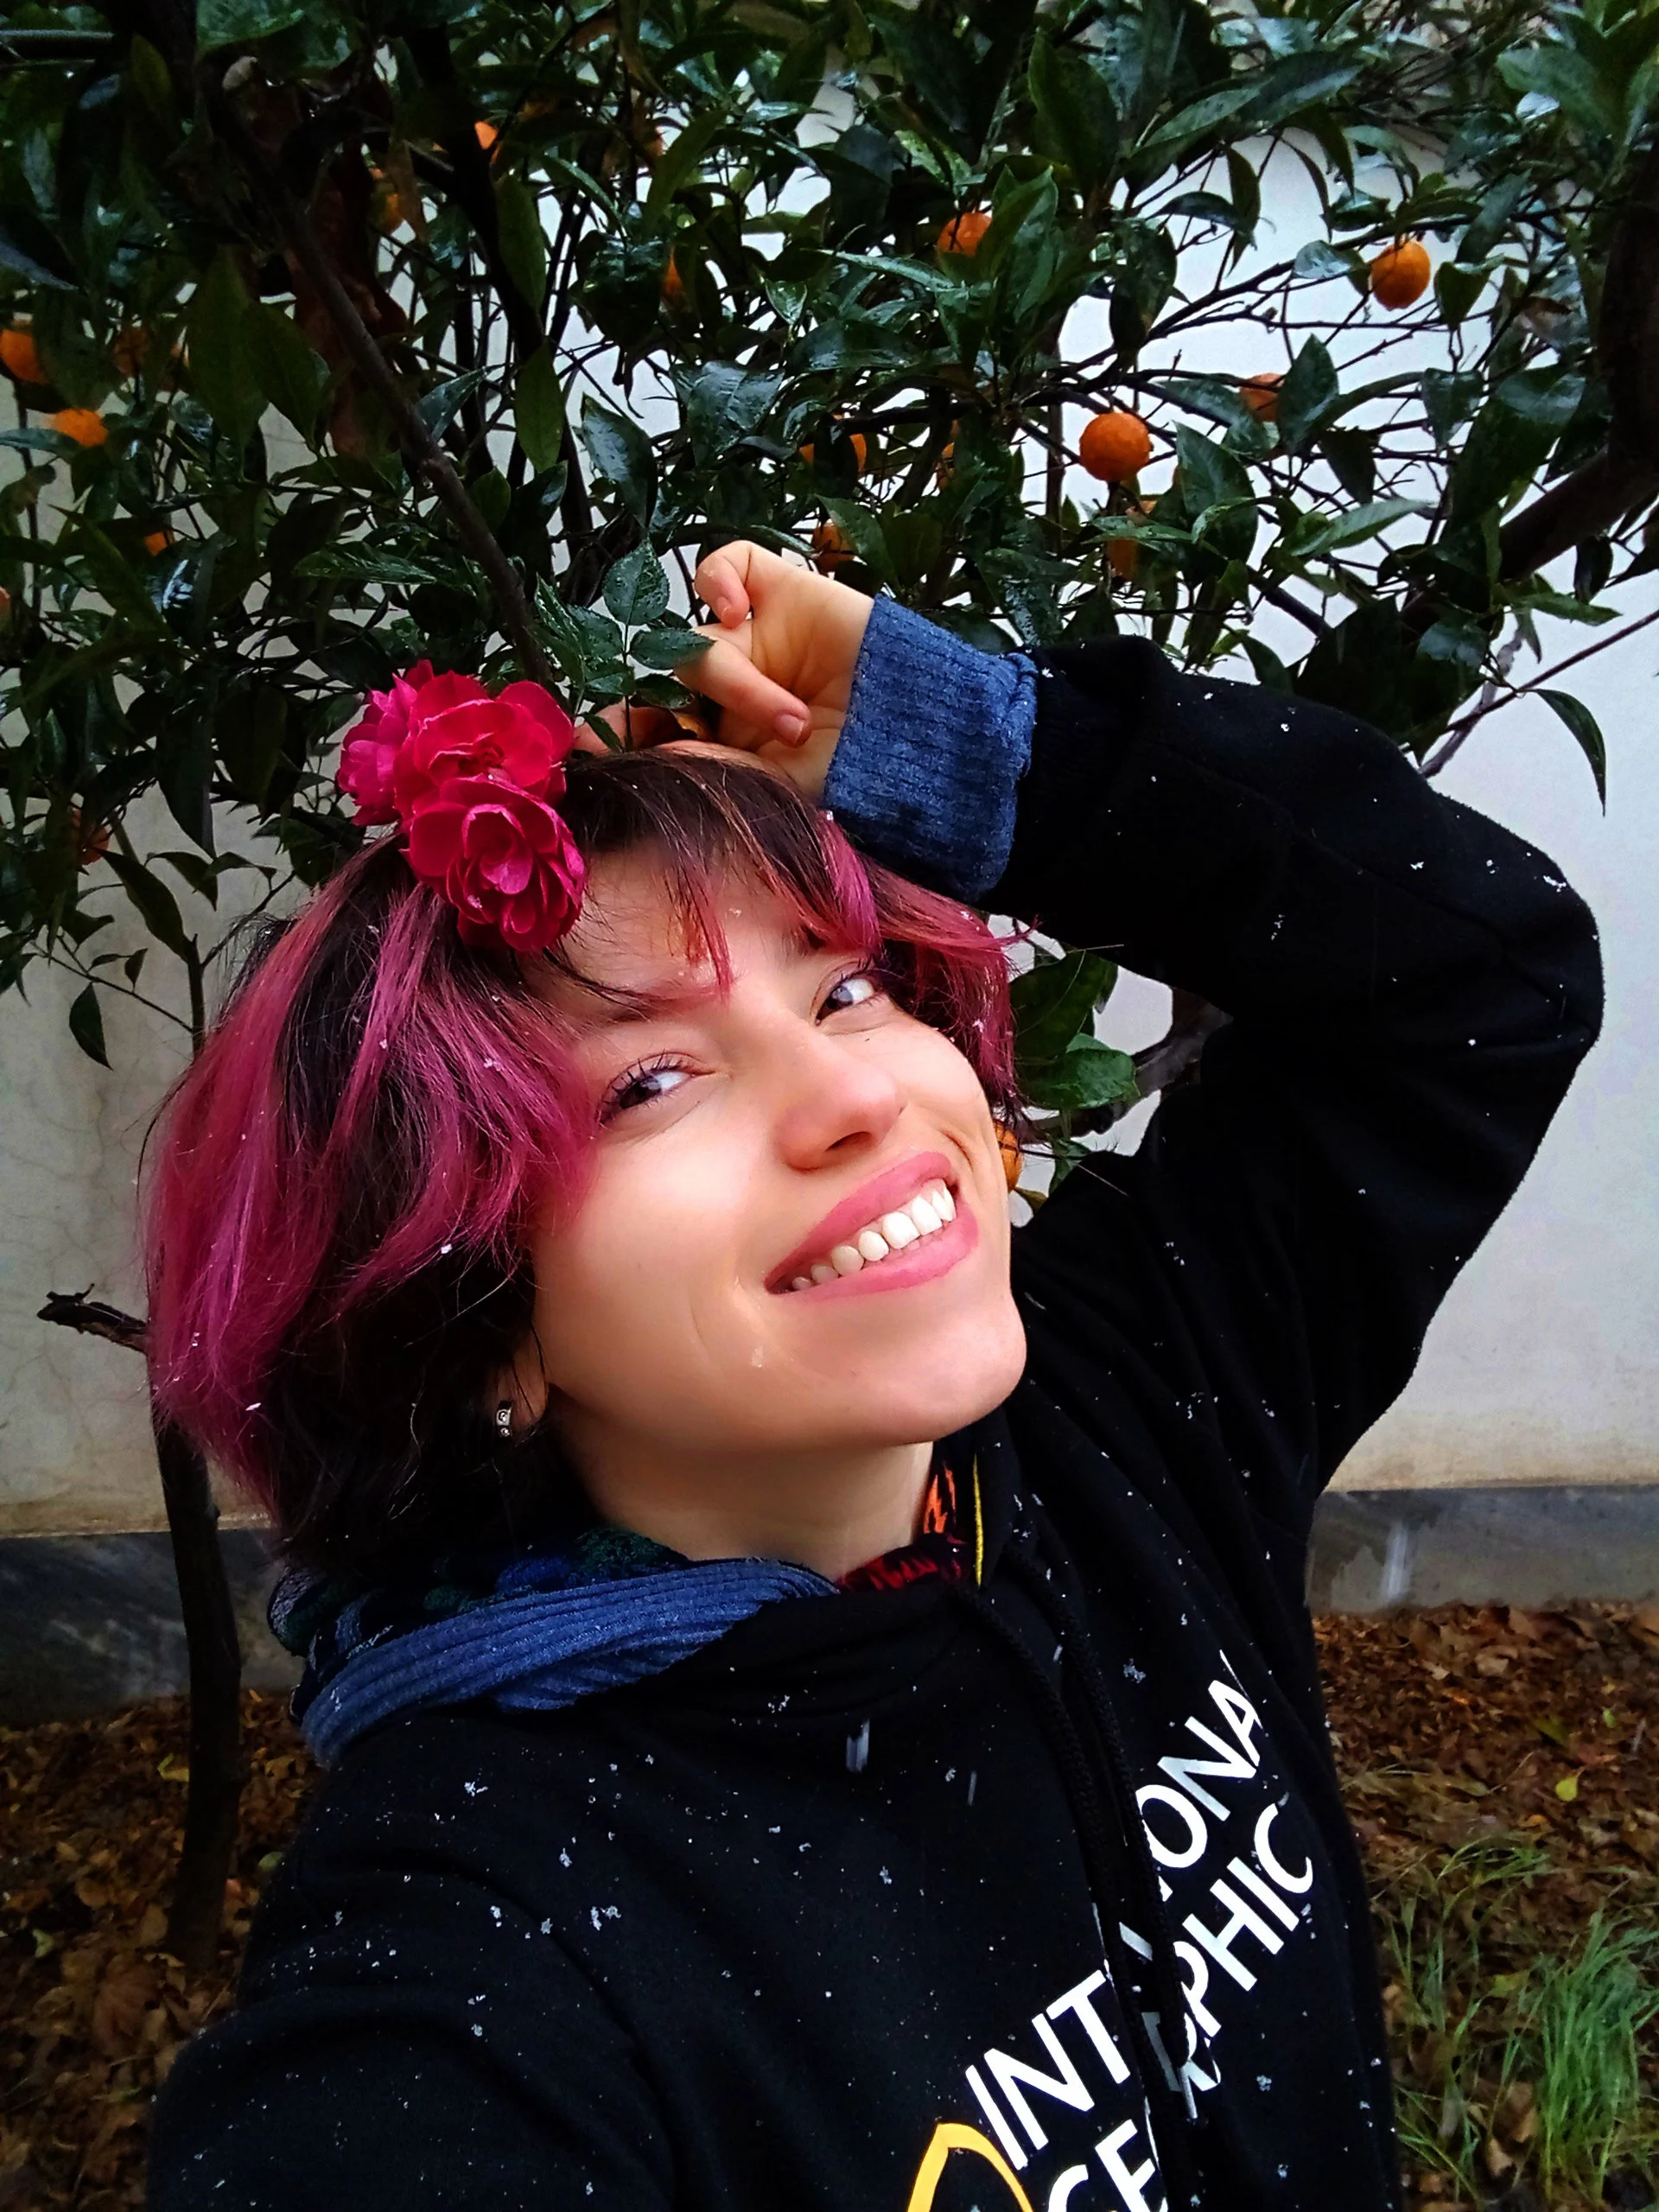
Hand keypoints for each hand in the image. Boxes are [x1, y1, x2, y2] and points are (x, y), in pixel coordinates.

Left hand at [576, 541, 872, 804]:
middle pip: (658, 675)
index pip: (648, 720)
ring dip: (737, 681)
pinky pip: (723, 564)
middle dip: (649, 701)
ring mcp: (751, 634)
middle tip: (660, 727)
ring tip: (790, 719)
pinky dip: (718, 580)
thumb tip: (647, 751)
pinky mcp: (778, 590)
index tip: (590, 744)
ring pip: (698, 639)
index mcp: (718, 735)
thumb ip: (709, 764)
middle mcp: (727, 684)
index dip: (616, 726)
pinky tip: (740, 610)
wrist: (919, 736)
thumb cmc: (854, 770)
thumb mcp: (775, 784)